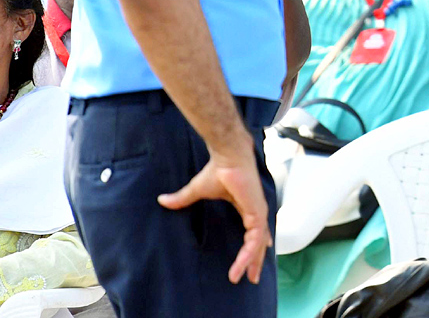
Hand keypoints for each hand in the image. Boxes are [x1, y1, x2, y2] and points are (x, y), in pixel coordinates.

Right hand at [158, 133, 271, 283]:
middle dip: (256, 260)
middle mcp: (255, 210)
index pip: (253, 230)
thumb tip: (162, 201)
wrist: (228, 156)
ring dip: (251, 261)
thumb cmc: (217, 170)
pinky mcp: (258, 211)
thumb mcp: (198, 190)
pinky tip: (242, 265)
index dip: (253, 244)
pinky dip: (249, 253)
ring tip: (245, 278)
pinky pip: (255, 239)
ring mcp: (258, 211)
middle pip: (259, 240)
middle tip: (252, 278)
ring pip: (258, 243)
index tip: (251, 259)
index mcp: (247, 206)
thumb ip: (183, 199)